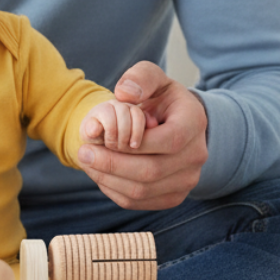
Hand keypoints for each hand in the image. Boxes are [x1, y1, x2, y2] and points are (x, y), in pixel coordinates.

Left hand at [77, 61, 207, 210]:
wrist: (175, 123)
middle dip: (111, 164)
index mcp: (194, 123)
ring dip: (108, 179)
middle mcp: (196, 156)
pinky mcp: (173, 196)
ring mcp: (187, 180)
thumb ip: (140, 78)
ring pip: (142, 191)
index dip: (132, 144)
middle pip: (151, 171)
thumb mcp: (152, 78)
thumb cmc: (159, 99)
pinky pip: (138, 202)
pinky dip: (113, 190)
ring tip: (87, 163)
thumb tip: (124, 94)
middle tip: (83, 153)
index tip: (101, 139)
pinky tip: (99, 174)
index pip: (167, 141)